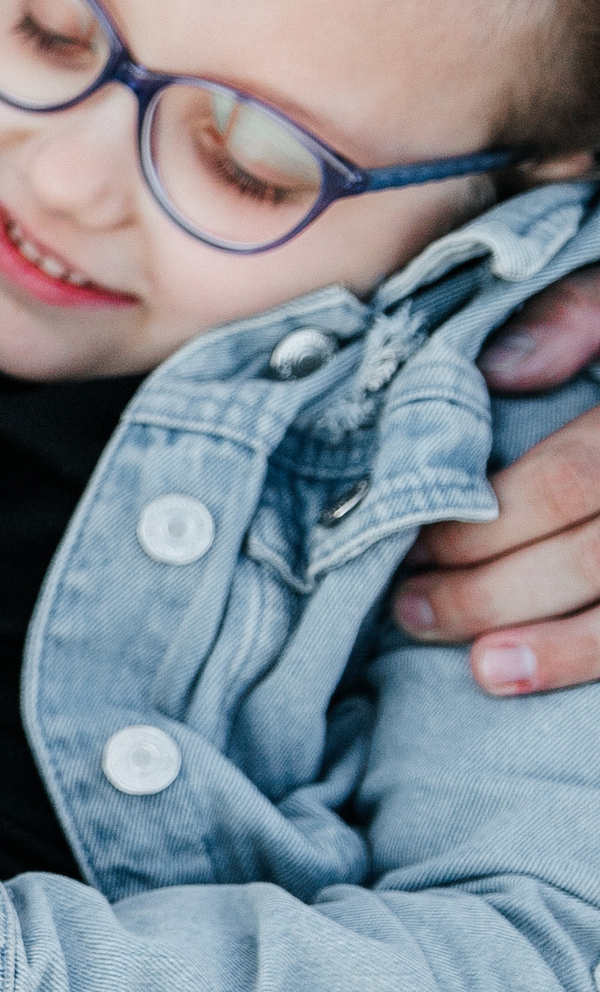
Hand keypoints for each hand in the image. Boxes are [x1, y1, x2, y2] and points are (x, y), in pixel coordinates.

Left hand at [391, 270, 599, 695]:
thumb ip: (573, 315)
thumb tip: (496, 372)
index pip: (573, 479)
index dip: (486, 523)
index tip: (412, 543)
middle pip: (595, 553)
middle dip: (493, 590)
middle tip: (412, 608)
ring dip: (559, 646)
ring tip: (482, 666)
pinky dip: (596, 656)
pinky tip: (546, 676)